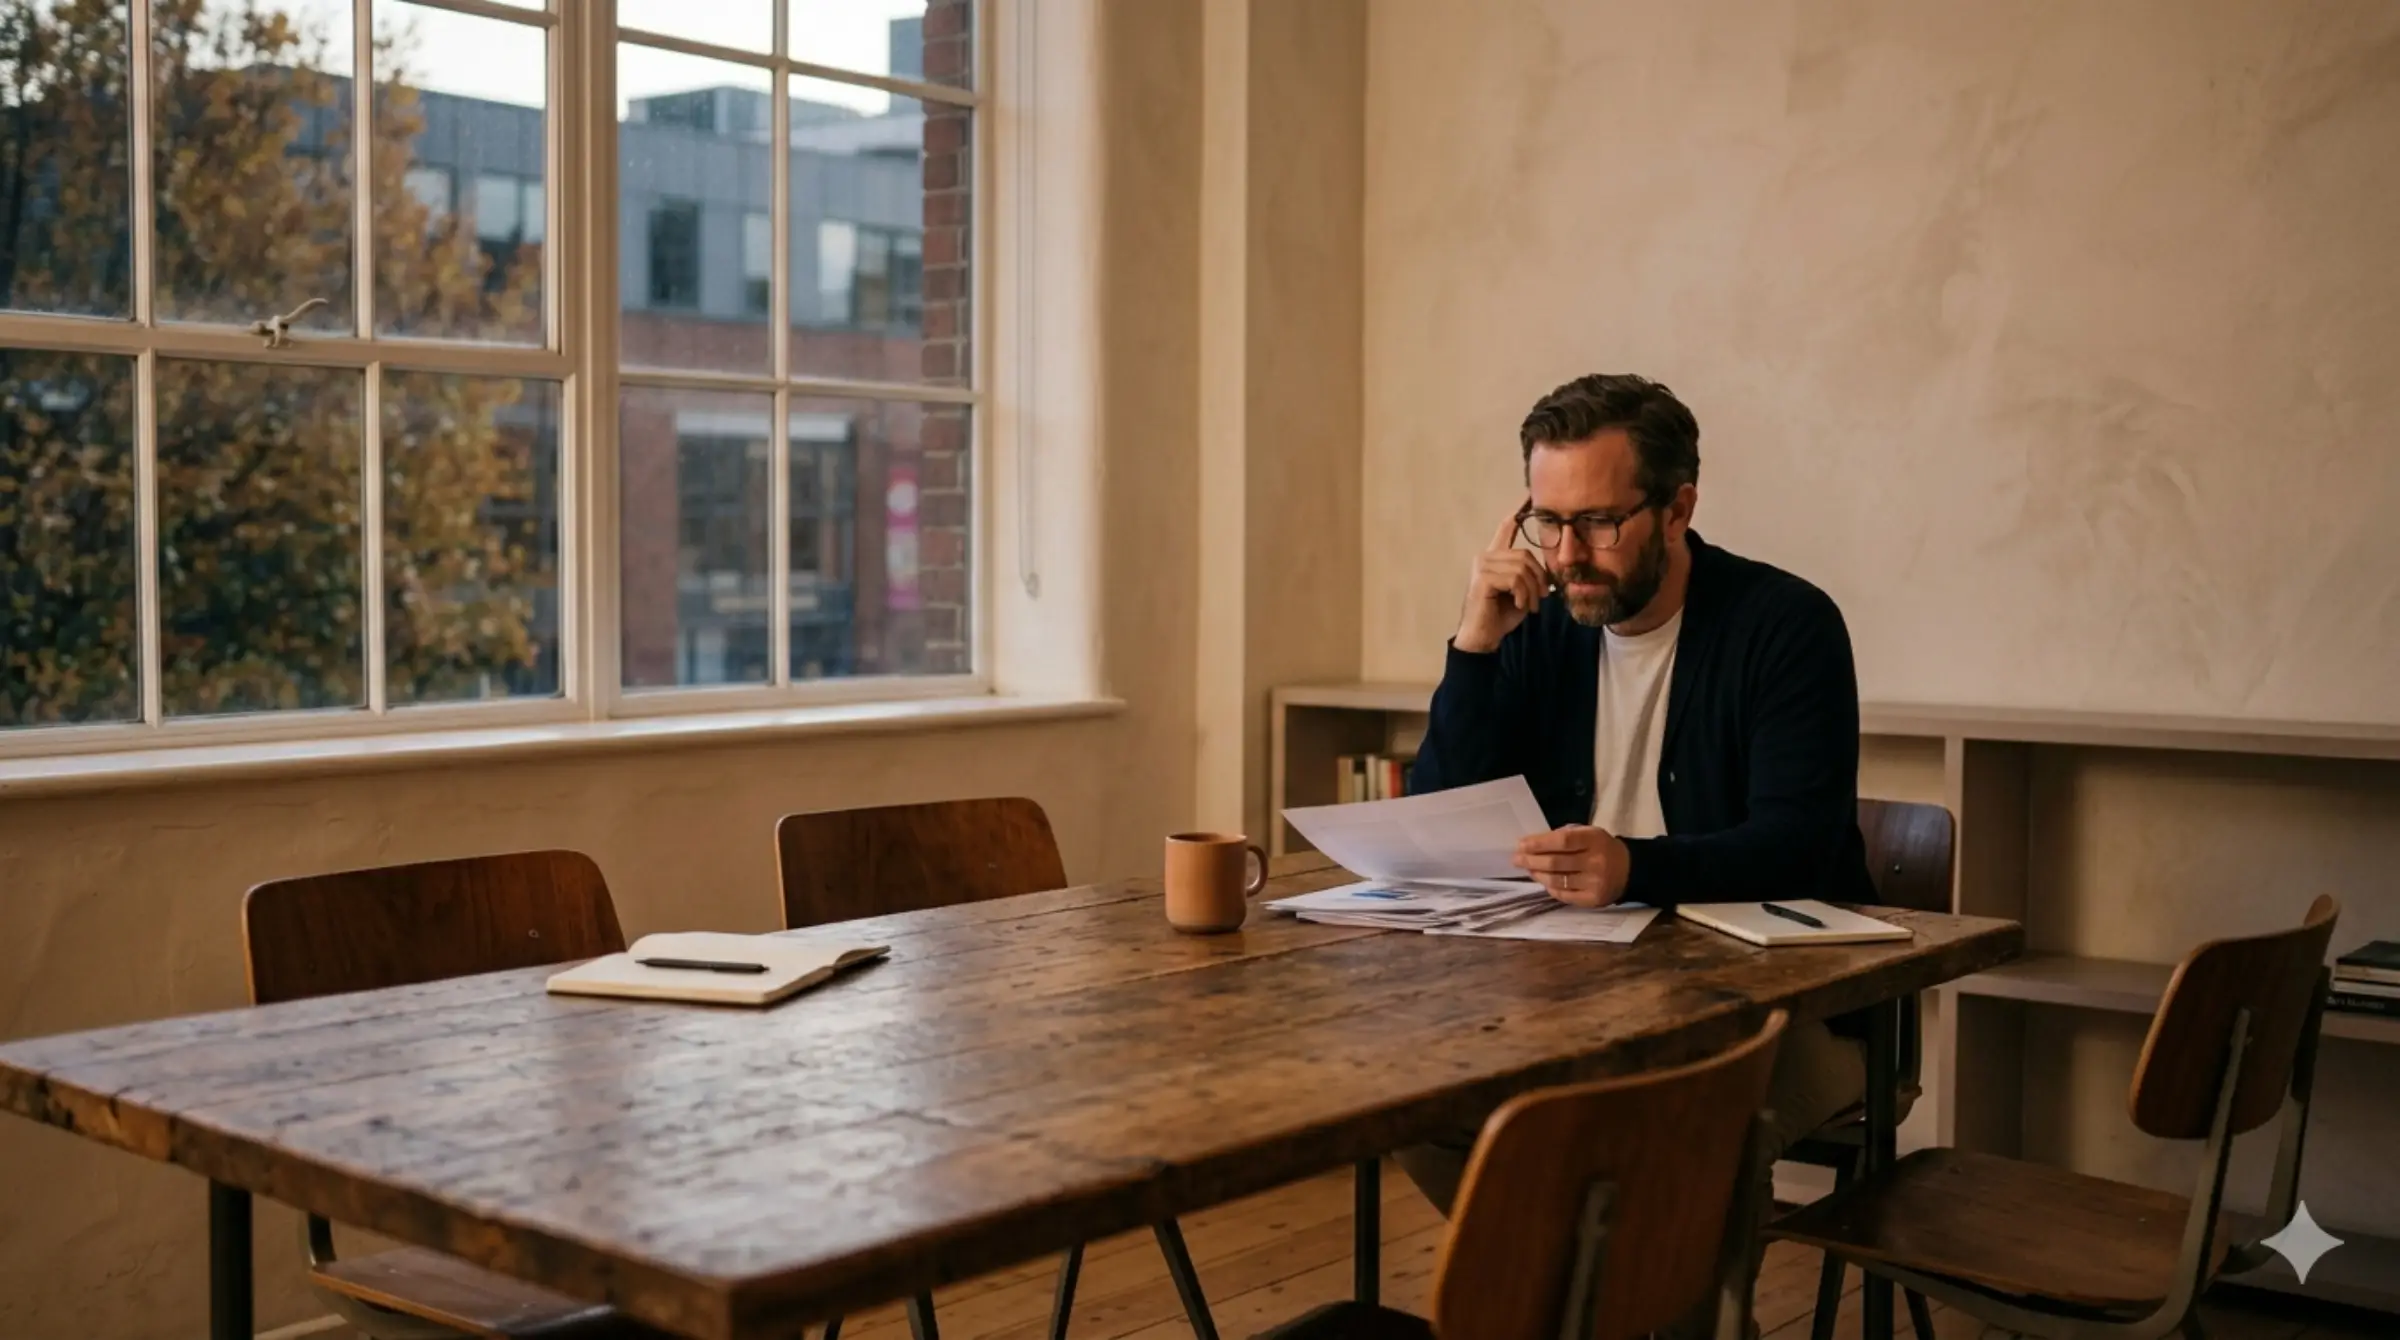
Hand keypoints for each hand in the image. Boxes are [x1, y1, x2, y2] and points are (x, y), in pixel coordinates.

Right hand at [1454, 499, 1551, 652]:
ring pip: (1522, 567)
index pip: (1506, 527)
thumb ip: (1532, 577)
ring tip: (1530, 605)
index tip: (1529, 495)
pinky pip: (1515, 579)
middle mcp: (1485, 557)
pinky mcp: (1482, 578)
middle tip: (1542, 597)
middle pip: (1524, 554)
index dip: (1518, 511)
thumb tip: (1550, 574)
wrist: (1484, 637)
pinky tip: (1520, 605)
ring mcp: (1482, 566)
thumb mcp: (1523, 592)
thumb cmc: (1501, 615)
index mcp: (1495, 557)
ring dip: (1532, 590)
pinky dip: (1523, 594)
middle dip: (1539, 577)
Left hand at [1512, 825, 1630, 906]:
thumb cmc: (1602, 848)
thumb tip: (1533, 844)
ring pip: (1557, 880)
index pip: (1562, 841)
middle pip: (1556, 863)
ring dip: (1538, 874)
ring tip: (1528, 868)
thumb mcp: (1589, 834)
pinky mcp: (1593, 900)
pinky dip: (1550, 887)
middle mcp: (1596, 862)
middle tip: (1516, 858)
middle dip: (1531, 860)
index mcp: (1595, 840)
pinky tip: (1544, 881)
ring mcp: (1595, 883)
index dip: (1539, 843)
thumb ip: (1565, 837)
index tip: (1521, 844)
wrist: (1629, 870)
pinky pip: (1564, 895)